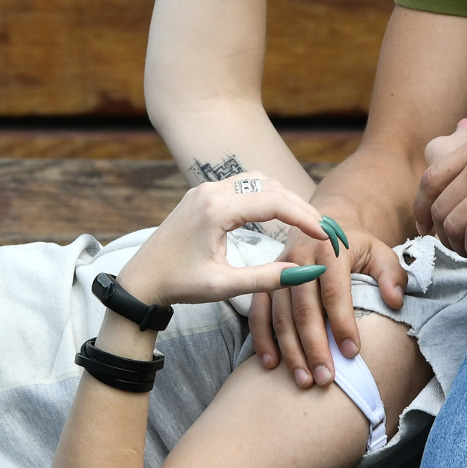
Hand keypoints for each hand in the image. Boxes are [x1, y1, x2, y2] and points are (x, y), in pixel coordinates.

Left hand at [116, 173, 339, 312]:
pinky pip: (241, 186)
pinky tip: (279, 213)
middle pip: (269, 186)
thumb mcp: (224, 286)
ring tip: (306, 220)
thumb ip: (267, 278)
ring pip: (256, 181)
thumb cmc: (179, 285)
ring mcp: (204, 189)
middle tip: (323, 228)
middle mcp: (209, 191)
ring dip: (283, 197)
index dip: (305, 217)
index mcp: (215, 209)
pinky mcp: (201, 194)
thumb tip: (307, 271)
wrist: (141, 280)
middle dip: (299, 206)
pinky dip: (265, 195)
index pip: (274, 202)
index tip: (326, 235)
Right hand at [246, 197, 388, 390]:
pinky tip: (271, 364)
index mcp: (330, 249)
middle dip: (314, 347)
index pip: (335, 292)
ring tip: (304, 380)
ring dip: (290, 351)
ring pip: (280, 316)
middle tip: (325, 378)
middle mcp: (299, 259)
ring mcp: (277, 272)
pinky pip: (258, 313)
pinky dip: (262, 339)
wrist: (320, 225)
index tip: (352, 353)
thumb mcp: (380, 251)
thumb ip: (391, 274)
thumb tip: (395, 301)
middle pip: (304, 309)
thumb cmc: (355, 247)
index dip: (343, 324)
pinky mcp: (264, 283)